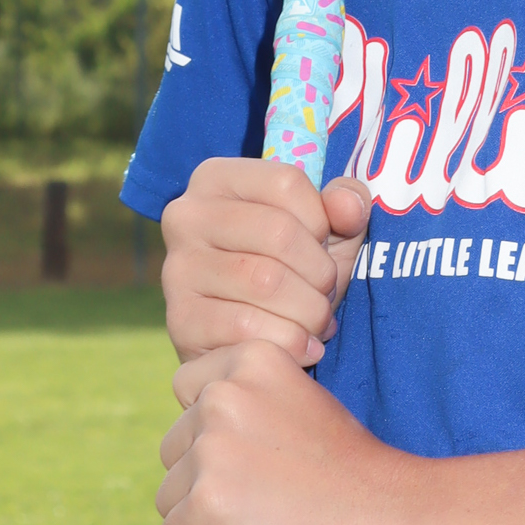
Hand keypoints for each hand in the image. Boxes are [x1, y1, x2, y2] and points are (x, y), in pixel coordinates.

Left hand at [156, 339, 408, 524]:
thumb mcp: (305, 404)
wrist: (396, 516)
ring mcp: (213, 448)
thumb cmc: (358, 470)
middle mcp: (223, 394)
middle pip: (174, 447)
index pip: (187, 390)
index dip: (210, 430)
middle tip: (257, 501)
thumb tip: (202, 435)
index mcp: (251, 360)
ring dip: (199, 519)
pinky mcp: (208, 502)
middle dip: (202, 478)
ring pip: (169, 496)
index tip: (249, 457)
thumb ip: (254, 403)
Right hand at [160, 160, 371, 367]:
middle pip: (278, 232)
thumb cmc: (291, 271)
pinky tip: (302, 346)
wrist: (249, 339)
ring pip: (265, 282)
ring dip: (310, 310)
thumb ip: (344, 205)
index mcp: (217, 177)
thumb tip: (348, 207)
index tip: (323, 245)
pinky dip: (289, 342)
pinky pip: (246, 327)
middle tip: (327, 294)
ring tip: (317, 321)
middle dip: (320, 272)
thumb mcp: (325, 229)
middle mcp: (186, 215)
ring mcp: (176, 267)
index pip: (286, 182)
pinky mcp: (179, 319)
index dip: (321, 219)